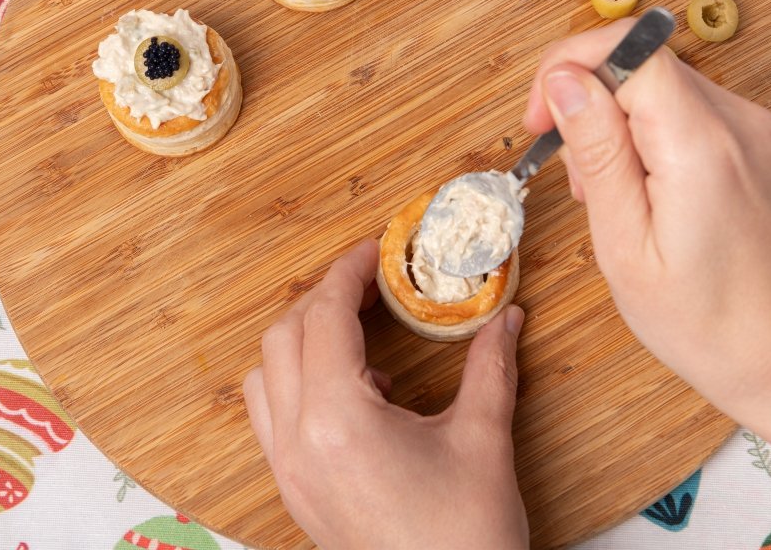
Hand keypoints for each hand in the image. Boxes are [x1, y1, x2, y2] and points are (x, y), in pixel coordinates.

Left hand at [243, 240, 528, 549]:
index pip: (325, 318)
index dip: (349, 273)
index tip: (376, 251)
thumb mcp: (483, 440)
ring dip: (303, 341)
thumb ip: (490, 366)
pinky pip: (274, 418)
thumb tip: (505, 318)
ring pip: (265, 378)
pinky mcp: (296, 494)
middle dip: (325, 300)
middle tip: (373, 285)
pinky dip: (300, 385)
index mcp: (337, 420)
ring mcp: (290, 472)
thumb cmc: (466, 538)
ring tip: (360, 337)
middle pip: (283, 338)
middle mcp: (297, 443)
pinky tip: (361, 395)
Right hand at [523, 19, 770, 432]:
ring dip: (614, 123)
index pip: (629, 47)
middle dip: (586, 100)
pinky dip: (645, 137)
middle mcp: (737, 121)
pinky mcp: (755, 144)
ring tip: (604, 196)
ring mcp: (753, 129)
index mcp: (701, 144)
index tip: (540, 123)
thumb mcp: (625, 247)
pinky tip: (639, 194)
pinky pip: (683, 111)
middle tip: (569, 175)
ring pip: (658, 85)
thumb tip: (565, 81)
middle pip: (642, 61)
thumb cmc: (706, 324)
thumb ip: (597, 154)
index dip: (570, 67)